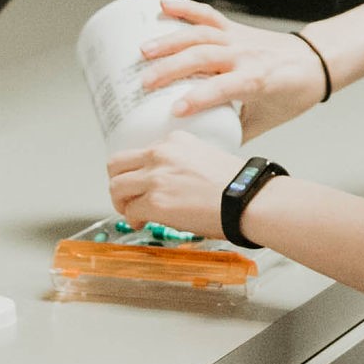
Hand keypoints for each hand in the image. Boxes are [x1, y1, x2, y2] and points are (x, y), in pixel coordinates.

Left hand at [107, 130, 248, 240]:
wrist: (248, 199)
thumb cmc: (238, 184)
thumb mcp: (205, 157)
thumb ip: (180, 163)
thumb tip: (169, 184)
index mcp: (174, 140)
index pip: (140, 152)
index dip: (136, 171)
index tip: (141, 182)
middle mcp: (161, 154)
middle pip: (116, 164)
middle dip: (118, 182)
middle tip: (125, 196)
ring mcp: (156, 178)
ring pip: (116, 186)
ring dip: (120, 202)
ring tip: (131, 211)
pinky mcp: (155, 202)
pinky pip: (131, 210)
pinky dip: (133, 218)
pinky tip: (142, 222)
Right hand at [131, 0, 329, 138]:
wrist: (317, 60)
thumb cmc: (294, 92)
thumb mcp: (266, 120)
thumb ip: (234, 133)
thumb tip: (204, 147)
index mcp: (255, 80)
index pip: (223, 88)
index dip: (198, 98)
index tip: (174, 111)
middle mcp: (244, 55)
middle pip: (203, 57)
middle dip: (171, 68)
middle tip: (144, 82)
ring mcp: (238, 38)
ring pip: (200, 34)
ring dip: (170, 40)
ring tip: (143, 50)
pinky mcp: (234, 28)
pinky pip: (208, 14)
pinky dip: (185, 7)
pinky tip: (162, 6)